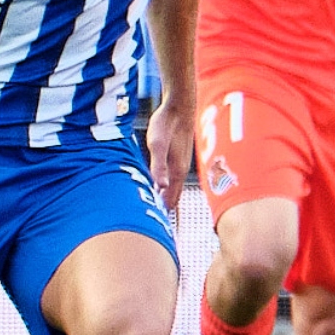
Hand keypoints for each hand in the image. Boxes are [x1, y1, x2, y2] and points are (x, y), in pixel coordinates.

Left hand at [146, 92, 193, 218]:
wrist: (180, 105)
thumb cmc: (167, 122)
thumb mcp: (158, 143)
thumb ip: (158, 165)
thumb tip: (159, 186)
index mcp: (177, 171)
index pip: (171, 200)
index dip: (163, 214)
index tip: (155, 228)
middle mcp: (180, 170)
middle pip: (173, 197)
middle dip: (164, 210)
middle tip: (153, 226)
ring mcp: (180, 163)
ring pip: (172, 188)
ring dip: (164, 199)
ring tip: (154, 211)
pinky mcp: (176, 157)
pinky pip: (171, 179)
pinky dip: (164, 188)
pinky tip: (157, 187)